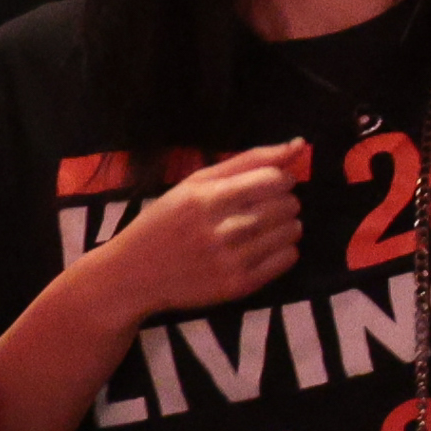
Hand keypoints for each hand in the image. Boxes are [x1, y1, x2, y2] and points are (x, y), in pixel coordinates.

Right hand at [102, 144, 303, 319]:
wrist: (132, 276)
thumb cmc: (166, 221)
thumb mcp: (196, 183)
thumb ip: (249, 160)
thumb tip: (299, 144)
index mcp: (207, 199)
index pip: (275, 179)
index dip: (279, 179)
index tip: (266, 185)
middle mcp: (221, 230)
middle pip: (288, 204)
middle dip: (282, 201)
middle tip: (259, 208)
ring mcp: (231, 261)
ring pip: (293, 231)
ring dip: (285, 225)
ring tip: (259, 228)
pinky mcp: (238, 286)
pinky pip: (288, 259)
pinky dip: (283, 250)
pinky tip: (260, 248)